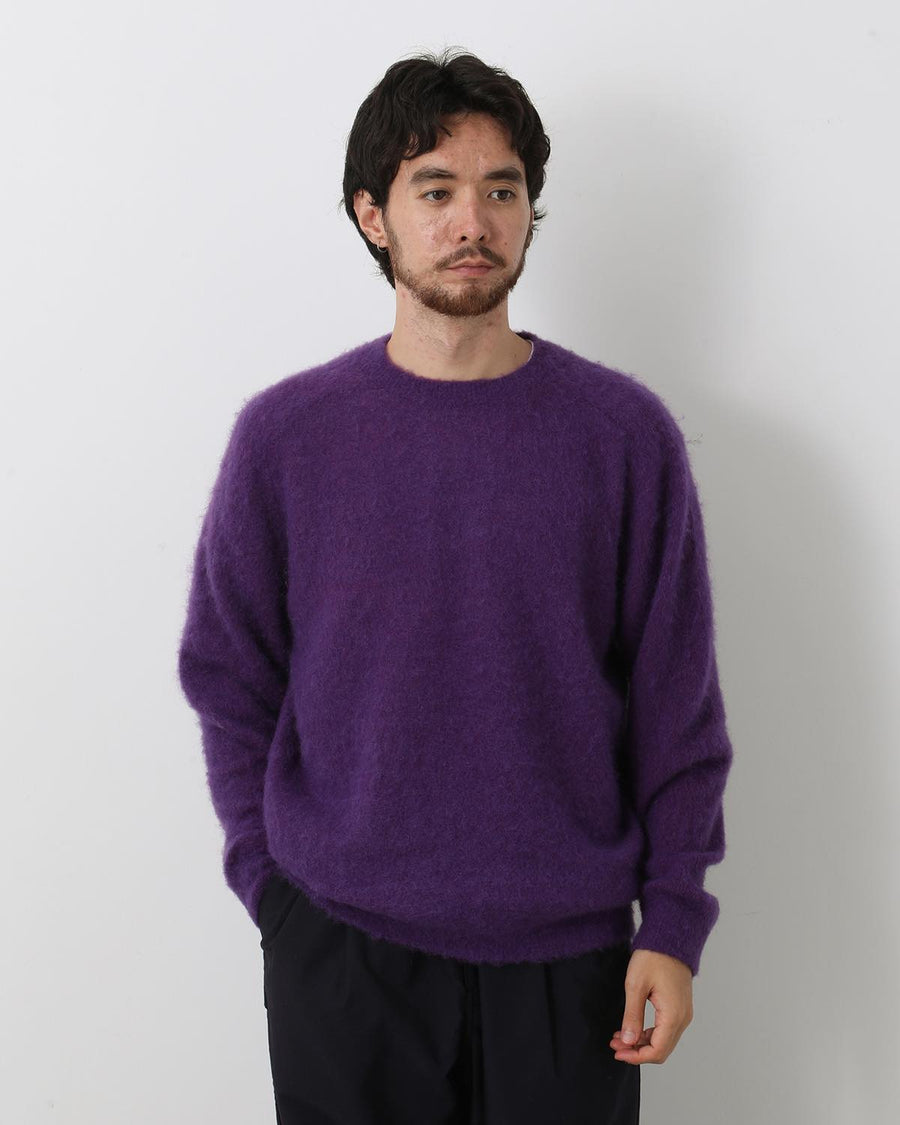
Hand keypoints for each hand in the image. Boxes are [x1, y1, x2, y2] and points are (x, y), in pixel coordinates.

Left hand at [609, 949, 692, 1064]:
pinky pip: (666, 1029)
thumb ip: (632, 1016)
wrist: (669, 938)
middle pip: (661, 1049)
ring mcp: (683, 1013)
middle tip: (615, 1045)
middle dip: (637, 1052)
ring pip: (663, 1040)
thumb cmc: (653, 956)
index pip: (657, 1051)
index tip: (618, 1052)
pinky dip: (649, 1033)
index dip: (636, 1057)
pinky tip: (632, 1028)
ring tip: (619, 1037)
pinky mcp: (679, 1007)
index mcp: (673, 1015)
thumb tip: (628, 1041)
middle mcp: (682, 1018)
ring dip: (642, 1043)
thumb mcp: (636, 985)